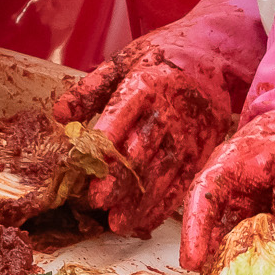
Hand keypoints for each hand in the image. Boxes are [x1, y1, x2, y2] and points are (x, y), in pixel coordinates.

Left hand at [53, 31, 236, 238]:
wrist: (215, 51)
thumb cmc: (162, 56)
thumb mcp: (124, 60)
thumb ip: (90, 89)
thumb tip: (59, 114)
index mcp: (146, 82)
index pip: (123, 113)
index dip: (105, 140)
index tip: (86, 163)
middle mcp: (171, 109)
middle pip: (144, 148)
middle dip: (121, 177)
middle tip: (98, 200)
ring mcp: (192, 132)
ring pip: (165, 172)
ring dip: (141, 200)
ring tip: (117, 222)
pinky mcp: (206, 148)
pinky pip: (184, 182)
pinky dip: (164, 205)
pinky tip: (144, 222)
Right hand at [180, 95, 274, 268]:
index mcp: (225, 170)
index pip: (201, 200)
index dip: (193, 231)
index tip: (190, 261)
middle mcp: (228, 194)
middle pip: (211, 230)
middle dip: (211, 261)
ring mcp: (243, 211)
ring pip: (233, 242)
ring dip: (237, 266)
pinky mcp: (260, 224)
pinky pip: (257, 247)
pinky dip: (263, 264)